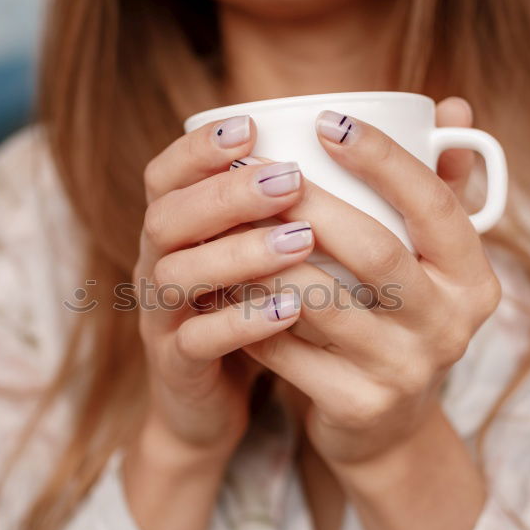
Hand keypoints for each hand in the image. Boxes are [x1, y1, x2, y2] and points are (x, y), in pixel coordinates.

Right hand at [134, 115, 314, 460]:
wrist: (211, 403)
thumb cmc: (251, 308)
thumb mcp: (262, 253)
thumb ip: (294, 204)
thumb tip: (371, 146)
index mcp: (175, 229)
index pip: (165, 175)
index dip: (198, 148)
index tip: (251, 126)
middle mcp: (158, 265)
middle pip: (167, 218)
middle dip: (226, 194)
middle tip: (289, 180)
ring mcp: (162, 318)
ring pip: (176, 277)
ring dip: (237, 254)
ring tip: (300, 241)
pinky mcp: (177, 368)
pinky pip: (197, 342)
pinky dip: (240, 322)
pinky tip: (290, 309)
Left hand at [242, 98, 500, 466]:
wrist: (385, 426)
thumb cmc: (399, 319)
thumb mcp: (431, 261)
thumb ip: (440, 186)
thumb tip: (449, 106)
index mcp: (474, 279)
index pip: (436, 205)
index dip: (384, 159)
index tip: (327, 120)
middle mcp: (451, 326)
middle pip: (375, 250)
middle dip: (311, 201)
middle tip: (259, 166)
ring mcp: (406, 372)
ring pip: (320, 301)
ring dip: (265, 255)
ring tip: (226, 217)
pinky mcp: (359, 406)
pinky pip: (288, 349)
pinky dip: (248, 311)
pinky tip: (221, 282)